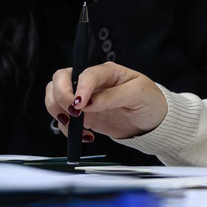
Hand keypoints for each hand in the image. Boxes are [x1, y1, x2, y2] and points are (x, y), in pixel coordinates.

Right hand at [45, 62, 167, 139]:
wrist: (152, 122)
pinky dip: (67, 129)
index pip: (87, 74)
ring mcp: (85, 98)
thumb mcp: (139, 95)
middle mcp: (92, 82)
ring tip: (76, 124)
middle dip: (60, 95)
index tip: (80, 103)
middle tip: (72, 112)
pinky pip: (63, 119)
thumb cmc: (150, 101)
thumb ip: (114, 96)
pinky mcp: (82, 115)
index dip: (80, 87)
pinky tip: (86, 135)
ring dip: (58, 111)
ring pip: (55, 97)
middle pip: (60, 78)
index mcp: (108, 71)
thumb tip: (89, 103)